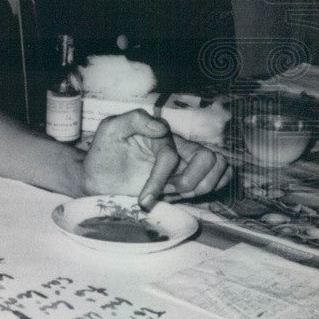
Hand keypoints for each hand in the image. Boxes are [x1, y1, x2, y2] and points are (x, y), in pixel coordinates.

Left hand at [83, 109, 230, 207]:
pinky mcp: (187, 177)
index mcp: (160, 133)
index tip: (144, 199)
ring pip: (219, 170)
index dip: (160, 179)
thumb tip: (161, 128)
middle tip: (170, 192)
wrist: (99, 177)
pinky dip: (210, 189)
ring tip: (175, 195)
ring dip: (201, 188)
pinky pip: (216, 179)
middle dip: (192, 181)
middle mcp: (178, 146)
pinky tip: (187, 194)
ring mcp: (185, 163)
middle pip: (209, 159)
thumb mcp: (110, 129)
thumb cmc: (104, 153)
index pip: (171, 157)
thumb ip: (133, 119)